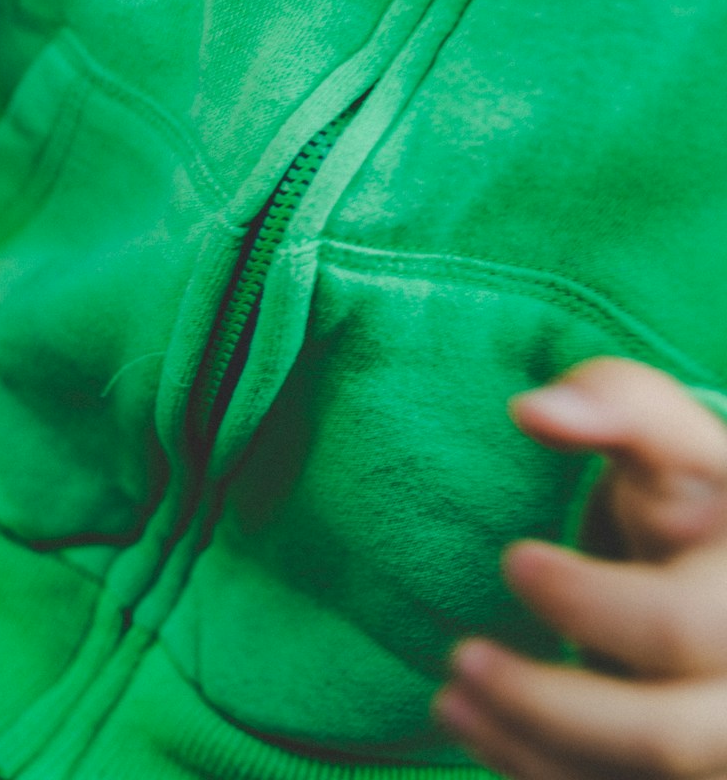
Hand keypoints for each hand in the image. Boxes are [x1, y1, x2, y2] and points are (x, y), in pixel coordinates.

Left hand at [436, 357, 726, 777]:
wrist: (721, 578)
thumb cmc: (689, 495)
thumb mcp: (668, 439)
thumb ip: (613, 404)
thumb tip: (533, 410)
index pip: (683, 627)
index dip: (589, 603)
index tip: (512, 558)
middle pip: (669, 739)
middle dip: (549, 706)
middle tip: (460, 657)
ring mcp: (724, 744)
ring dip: (527, 749)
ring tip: (448, 695)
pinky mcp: (689, 772)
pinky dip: (533, 774)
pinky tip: (472, 724)